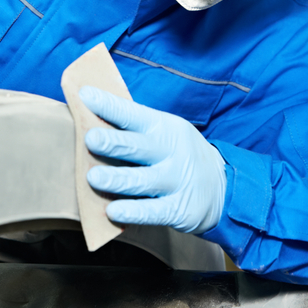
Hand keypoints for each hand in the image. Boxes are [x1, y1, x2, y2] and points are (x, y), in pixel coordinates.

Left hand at [81, 86, 226, 233]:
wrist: (222, 187)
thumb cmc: (177, 154)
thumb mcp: (164, 132)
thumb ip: (133, 128)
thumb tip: (88, 117)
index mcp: (164, 127)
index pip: (133, 114)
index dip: (109, 105)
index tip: (85, 96)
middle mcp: (171, 151)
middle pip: (137, 146)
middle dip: (113, 142)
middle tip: (90, 139)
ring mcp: (176, 181)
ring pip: (142, 180)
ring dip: (117, 179)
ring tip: (93, 177)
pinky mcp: (179, 210)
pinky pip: (153, 212)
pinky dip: (133, 212)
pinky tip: (113, 211)